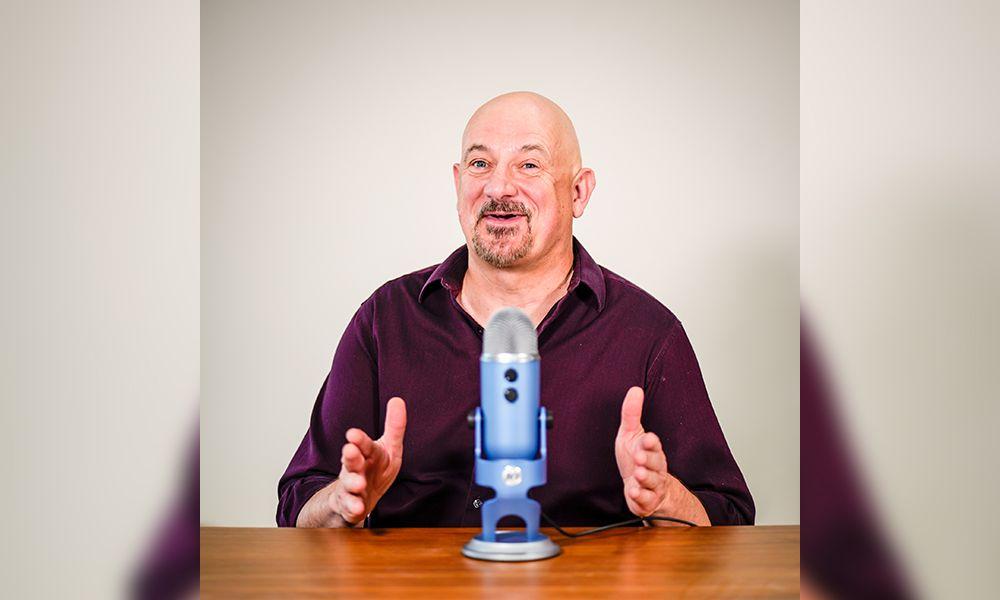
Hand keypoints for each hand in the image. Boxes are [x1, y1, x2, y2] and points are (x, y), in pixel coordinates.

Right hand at [329, 396, 406, 525]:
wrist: (357, 498)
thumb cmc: (374, 470)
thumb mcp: (388, 449)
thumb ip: (394, 427)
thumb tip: (398, 400)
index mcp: (367, 453)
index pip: (364, 444)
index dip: (359, 439)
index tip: (353, 433)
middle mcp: (355, 468)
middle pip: (351, 461)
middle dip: (350, 456)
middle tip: (349, 451)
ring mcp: (350, 488)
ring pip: (348, 484)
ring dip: (352, 483)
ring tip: (358, 484)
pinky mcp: (349, 506)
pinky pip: (349, 508)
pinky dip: (352, 508)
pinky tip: (357, 509)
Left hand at [615, 386, 671, 516]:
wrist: (643, 488)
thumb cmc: (636, 458)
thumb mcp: (631, 434)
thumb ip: (632, 414)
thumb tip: (635, 389)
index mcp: (651, 450)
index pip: (654, 445)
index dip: (650, 443)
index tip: (647, 439)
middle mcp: (655, 468)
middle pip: (655, 463)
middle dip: (648, 460)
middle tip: (639, 458)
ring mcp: (651, 485)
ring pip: (651, 481)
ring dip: (645, 478)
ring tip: (637, 475)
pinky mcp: (646, 500)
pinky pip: (645, 499)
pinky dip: (640, 496)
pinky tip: (633, 492)